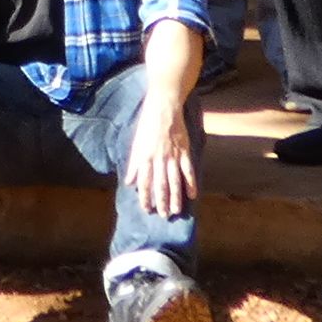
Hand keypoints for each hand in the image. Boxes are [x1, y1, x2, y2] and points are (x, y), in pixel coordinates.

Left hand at [128, 90, 199, 219]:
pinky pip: (188, 170)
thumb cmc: (147, 124)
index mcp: (144, 156)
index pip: (144, 182)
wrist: (164, 106)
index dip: (145, 197)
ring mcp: (173, 155)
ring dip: (176, 197)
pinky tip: (192, 195)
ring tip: (176, 210)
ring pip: (175, 181)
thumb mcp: (136, 143)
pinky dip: (191, 183)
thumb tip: (129, 182)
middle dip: (162, 201)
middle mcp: (158, 158)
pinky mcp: (184, 151)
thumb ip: (134, 164)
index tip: (146, 209)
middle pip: (160, 184)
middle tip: (164, 215)